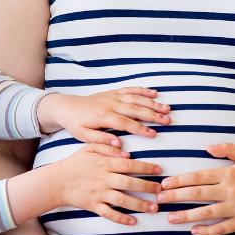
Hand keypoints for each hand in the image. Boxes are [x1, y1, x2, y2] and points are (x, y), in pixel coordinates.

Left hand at [37, 88, 170, 143]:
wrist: (66, 106)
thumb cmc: (75, 123)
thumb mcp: (83, 136)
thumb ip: (101, 141)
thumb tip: (119, 145)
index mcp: (104, 116)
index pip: (126, 123)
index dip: (140, 129)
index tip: (154, 134)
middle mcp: (111, 104)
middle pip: (136, 109)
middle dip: (153, 115)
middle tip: (168, 120)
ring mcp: (113, 96)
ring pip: (136, 98)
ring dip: (152, 103)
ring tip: (167, 108)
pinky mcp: (113, 92)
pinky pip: (130, 89)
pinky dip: (143, 90)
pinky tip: (155, 93)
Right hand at [43, 144, 162, 224]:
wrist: (56, 181)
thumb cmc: (75, 163)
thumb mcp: (89, 148)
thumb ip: (107, 147)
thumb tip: (126, 152)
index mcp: (105, 163)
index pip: (129, 165)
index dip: (146, 168)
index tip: (159, 170)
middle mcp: (104, 179)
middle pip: (129, 183)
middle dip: (147, 187)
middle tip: (161, 191)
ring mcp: (99, 193)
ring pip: (122, 200)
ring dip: (139, 204)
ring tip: (154, 208)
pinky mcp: (93, 206)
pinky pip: (109, 214)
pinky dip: (121, 218)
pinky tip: (133, 221)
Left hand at [156, 143, 234, 234]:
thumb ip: (226, 149)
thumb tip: (206, 147)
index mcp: (229, 173)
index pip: (198, 177)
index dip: (180, 181)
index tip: (164, 184)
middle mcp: (230, 191)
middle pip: (197, 195)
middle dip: (176, 197)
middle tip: (159, 200)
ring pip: (207, 213)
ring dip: (186, 216)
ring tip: (171, 218)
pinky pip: (222, 228)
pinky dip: (208, 231)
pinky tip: (194, 231)